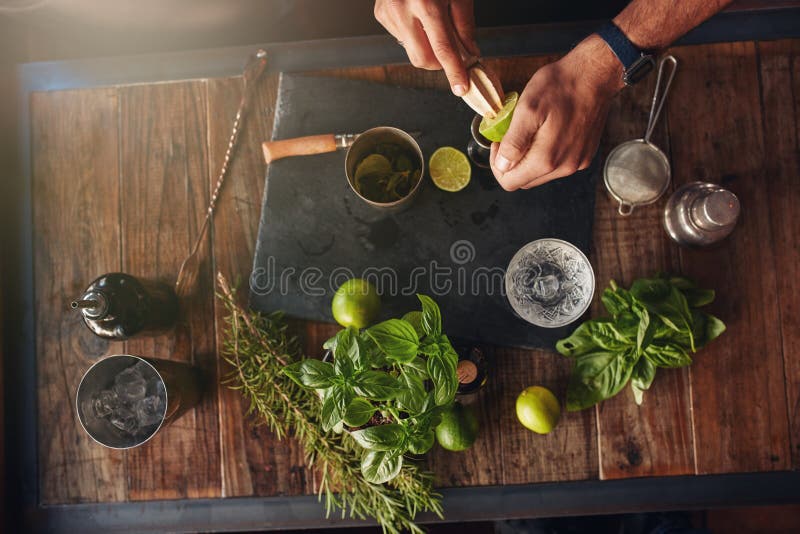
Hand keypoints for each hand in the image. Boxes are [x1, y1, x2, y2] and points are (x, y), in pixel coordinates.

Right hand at [374, 0, 478, 95]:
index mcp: (426, 2)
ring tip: (431, 22)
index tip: (461, 87)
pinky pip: (401, 38)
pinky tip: (417, 17)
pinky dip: (414, 34)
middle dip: (439, 62)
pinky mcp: (381, 14)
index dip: (454, 71)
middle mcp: (402, 9)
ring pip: (411, 51)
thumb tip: (470, 54)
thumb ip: (465, 26)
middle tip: (452, 53)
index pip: (442, 48)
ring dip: (426, 45)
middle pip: (422, 59)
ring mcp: (388, 13)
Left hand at [490, 35, 624, 189]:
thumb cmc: (560, 86)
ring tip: (529, 132)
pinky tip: (547, 133)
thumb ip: (513, 142)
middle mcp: (564, 168)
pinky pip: (558, 165)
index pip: (510, 182)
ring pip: (541, 174)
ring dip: (529, 159)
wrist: (595, 75)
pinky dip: (546, 155)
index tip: (499, 143)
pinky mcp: (585, 155)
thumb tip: (502, 166)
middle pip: (525, 181)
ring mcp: (577, 163)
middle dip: (512, 163)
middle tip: (510, 137)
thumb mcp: (527, 109)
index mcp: (546, 159)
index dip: (497, 165)